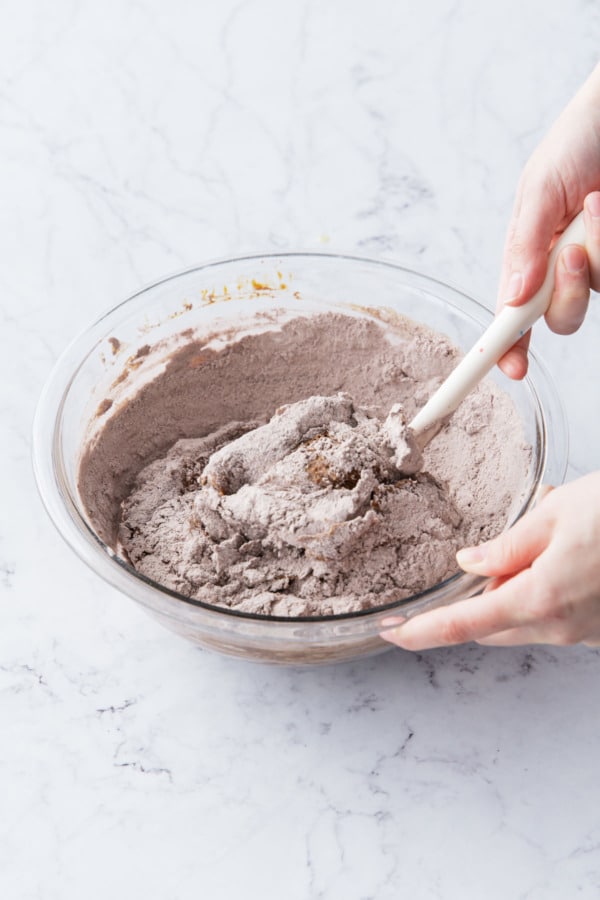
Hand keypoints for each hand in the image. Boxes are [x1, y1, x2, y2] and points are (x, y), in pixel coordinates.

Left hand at [380, 473, 599, 649]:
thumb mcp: (555, 513)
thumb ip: (505, 546)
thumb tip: (469, 564)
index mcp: (538, 598)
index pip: (462, 625)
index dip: (421, 632)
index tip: (392, 633)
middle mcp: (560, 626)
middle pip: (491, 626)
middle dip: (475, 602)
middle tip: (480, 562)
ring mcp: (584, 634)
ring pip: (524, 623)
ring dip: (513, 594)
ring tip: (541, 543)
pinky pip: (556, 619)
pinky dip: (544, 594)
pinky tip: (566, 557)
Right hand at [498, 64, 599, 379]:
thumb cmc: (580, 138)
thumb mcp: (539, 188)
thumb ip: (525, 244)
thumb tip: (515, 298)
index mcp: (529, 256)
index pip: (513, 313)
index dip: (508, 346)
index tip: (512, 369)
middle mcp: (564, 267)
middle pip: (561, 317)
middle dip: (567, 295)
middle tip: (573, 254)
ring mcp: (598, 263)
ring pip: (598, 291)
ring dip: (598, 250)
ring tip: (599, 202)